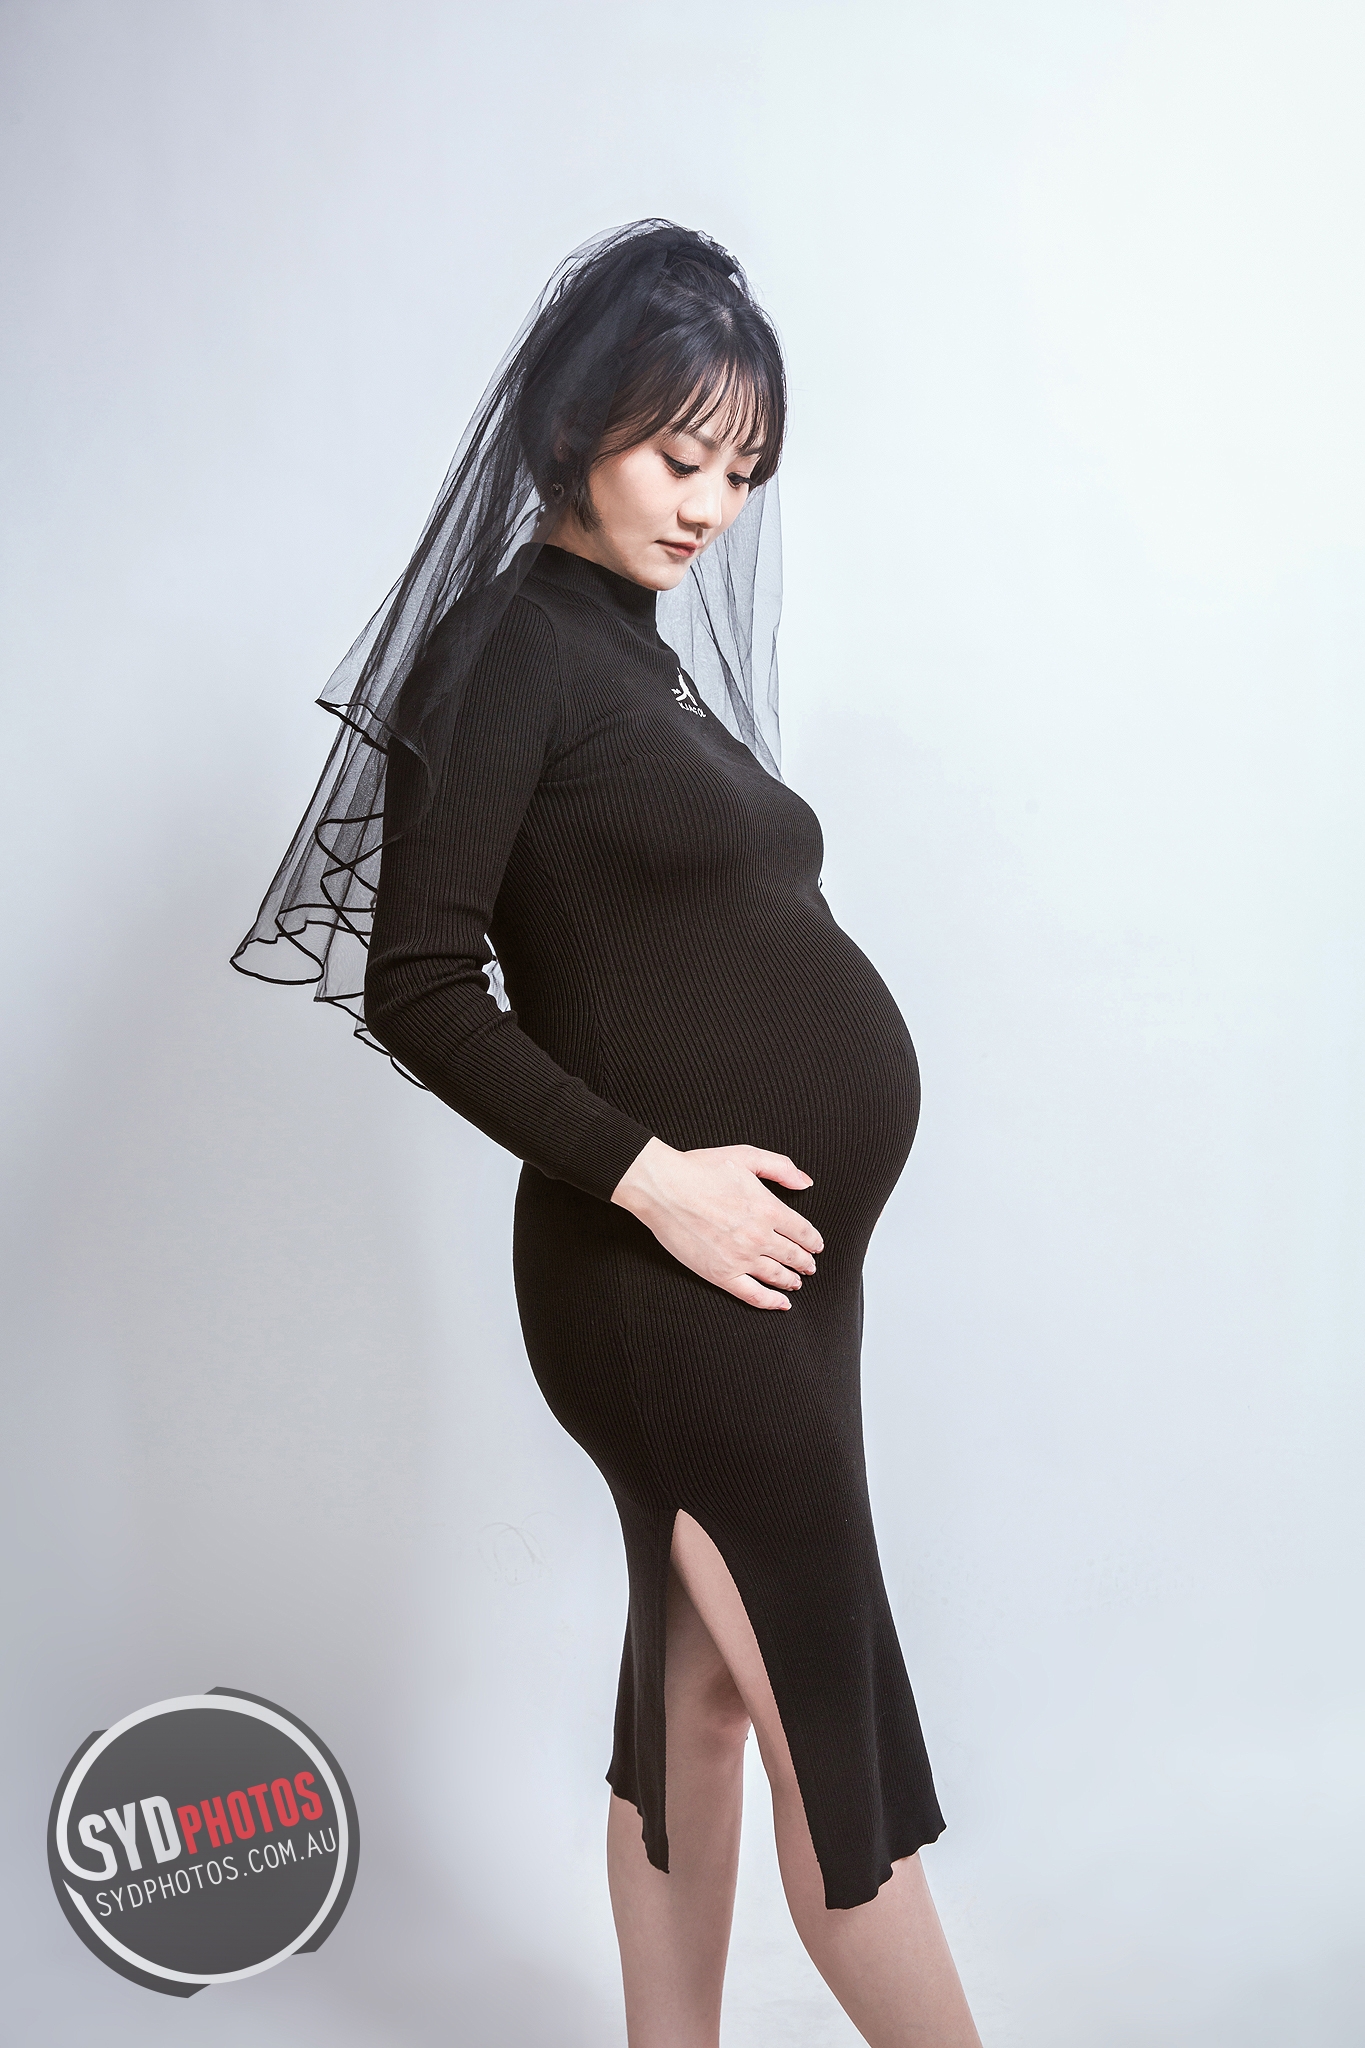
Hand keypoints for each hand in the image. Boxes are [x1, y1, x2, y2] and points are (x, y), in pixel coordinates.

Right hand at [610, 1137, 823, 1309]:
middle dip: (805, 1262)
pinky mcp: (720, 1274)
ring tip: (797, 1282)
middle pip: (793, 1255)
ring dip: (792, 1280)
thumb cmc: (699, 1169)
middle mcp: (759, 1236)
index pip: (803, 1231)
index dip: (814, 1241)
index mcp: (768, 1208)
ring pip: (777, 1276)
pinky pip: (753, 1295)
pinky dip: (771, 1302)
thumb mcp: (745, 1156)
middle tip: (810, 1266)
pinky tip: (782, 1304)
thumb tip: (806, 1182)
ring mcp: (740, 1258)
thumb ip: (781, 1168)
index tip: (816, 1245)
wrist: (663, 1188)